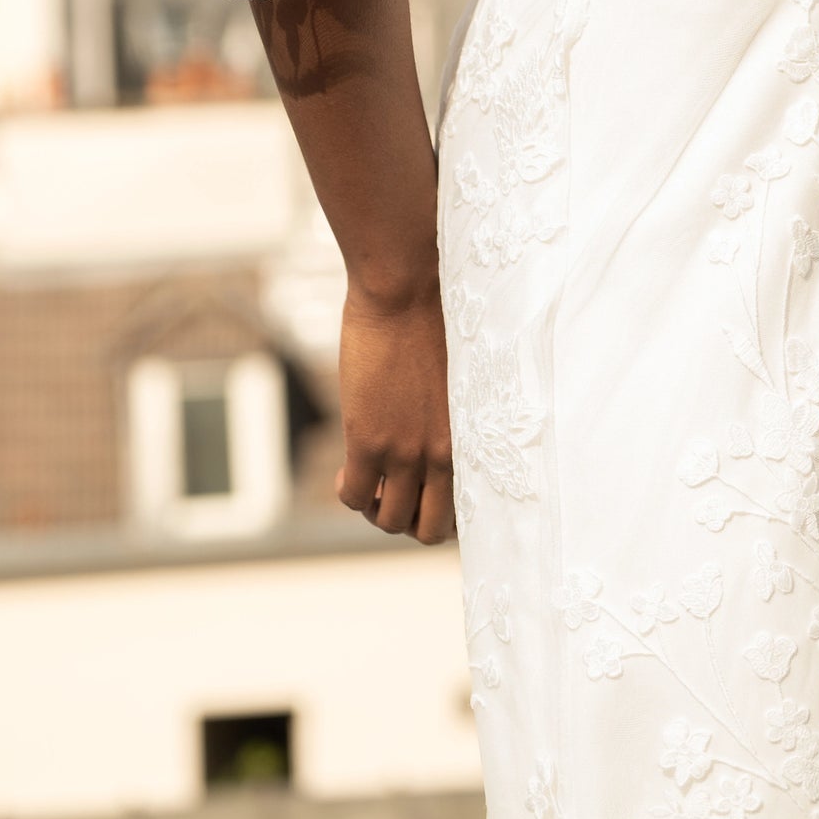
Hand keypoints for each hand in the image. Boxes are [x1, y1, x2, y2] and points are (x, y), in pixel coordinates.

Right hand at [335, 281, 453, 544]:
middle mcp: (443, 453)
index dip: (443, 509)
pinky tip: (346, 470)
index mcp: (472, 437)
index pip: (468, 506)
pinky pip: (355, 495)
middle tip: (393, 493)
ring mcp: (405, 451)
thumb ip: (452, 415)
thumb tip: (441, 432)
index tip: (427, 495)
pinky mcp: (368, 440)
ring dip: (375, 509)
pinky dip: (349, 494)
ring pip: (390, 521)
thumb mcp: (459, 380)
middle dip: (411, 520)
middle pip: (430, 529)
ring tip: (369, 481)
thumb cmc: (437, 318)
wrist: (407, 288)